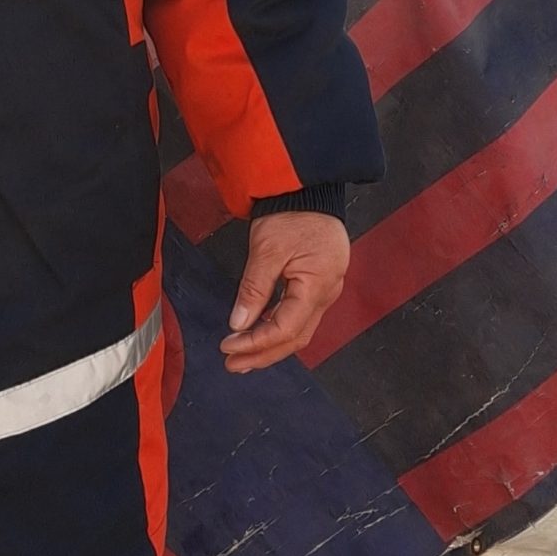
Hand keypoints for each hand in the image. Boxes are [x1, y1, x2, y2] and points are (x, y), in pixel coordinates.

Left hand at [220, 211, 350, 373]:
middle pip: (296, 337)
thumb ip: (254, 289)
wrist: (309, 191)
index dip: (256, 342)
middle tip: (233, 364)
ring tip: (242, 357)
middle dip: (263, 354)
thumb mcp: (267, 249)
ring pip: (299, 330)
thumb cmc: (292, 214)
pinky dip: (278, 328)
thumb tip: (239, 323)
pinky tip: (259, 333)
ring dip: (270, 346)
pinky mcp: (319, 284)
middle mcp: (327, 293)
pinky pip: (300, 316)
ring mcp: (326, 290)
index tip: (229, 347)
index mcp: (318, 285)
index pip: (286, 328)